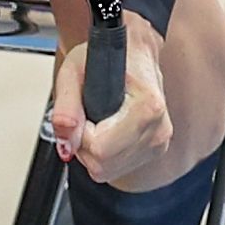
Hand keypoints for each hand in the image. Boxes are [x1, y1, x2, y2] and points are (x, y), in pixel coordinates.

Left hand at [49, 16, 182, 187]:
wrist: (135, 52)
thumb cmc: (109, 57)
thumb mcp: (74, 71)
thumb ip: (65, 106)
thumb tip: (66, 140)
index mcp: (148, 107)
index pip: (100, 149)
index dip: (81, 135)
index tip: (84, 113)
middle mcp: (158, 128)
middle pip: (103, 165)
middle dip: (85, 147)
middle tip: (88, 118)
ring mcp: (159, 141)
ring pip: (108, 172)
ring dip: (94, 153)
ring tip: (99, 122)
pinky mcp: (156, 149)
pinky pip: (118, 169)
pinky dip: (106, 156)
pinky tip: (109, 131)